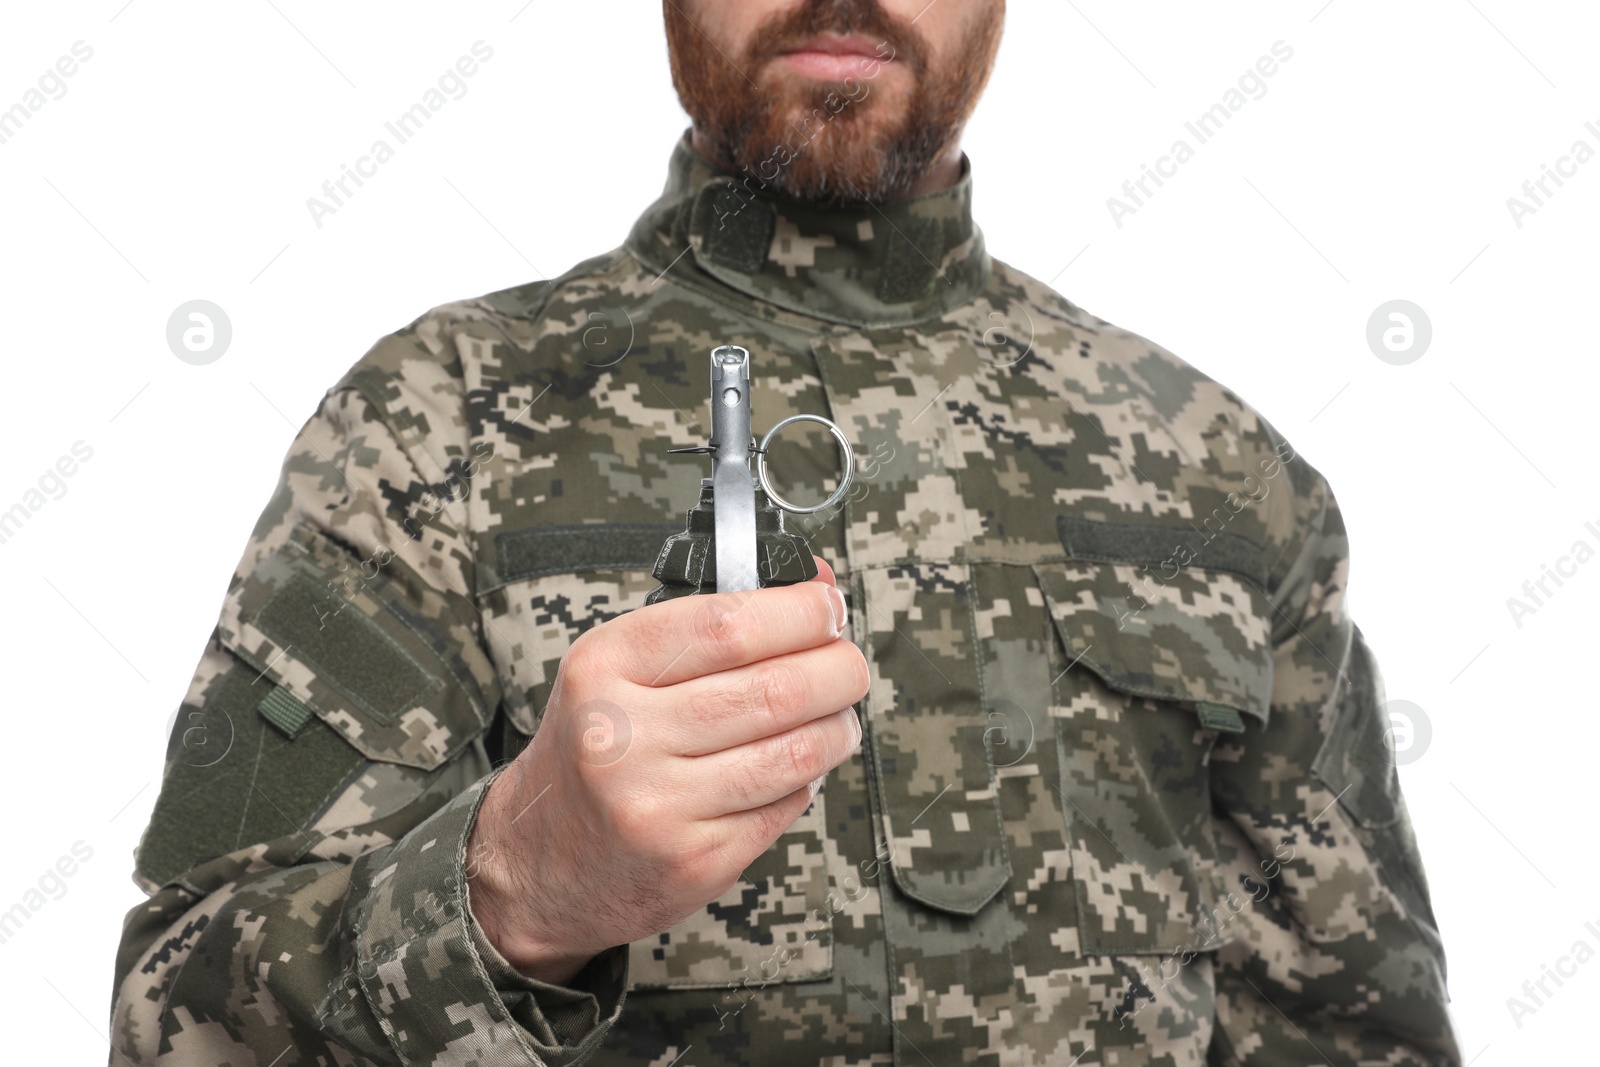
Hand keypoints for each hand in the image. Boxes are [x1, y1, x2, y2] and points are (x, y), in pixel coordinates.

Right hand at [466, 557, 866, 985]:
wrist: (532, 863)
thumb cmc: (590, 750)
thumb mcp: (620, 669)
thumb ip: (711, 624)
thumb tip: (815, 586)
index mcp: (604, 668)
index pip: (729, 624)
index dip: (800, 611)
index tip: (829, 609)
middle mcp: (624, 736)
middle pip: (774, 688)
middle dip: (837, 670)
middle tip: (848, 666)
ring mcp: (660, 805)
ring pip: (794, 751)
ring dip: (837, 728)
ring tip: (839, 718)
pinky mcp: (696, 859)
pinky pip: (785, 804)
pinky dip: (808, 779)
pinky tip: (799, 766)